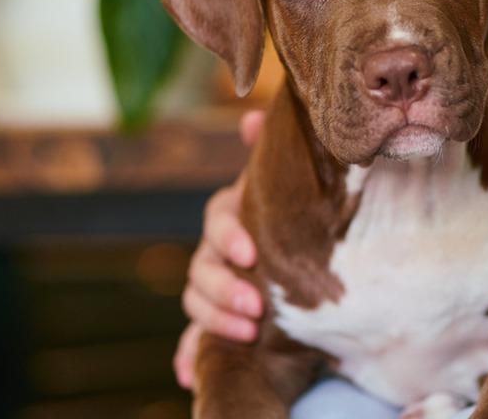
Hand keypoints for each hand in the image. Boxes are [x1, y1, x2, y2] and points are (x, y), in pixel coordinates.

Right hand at [173, 110, 266, 388]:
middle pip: (200, 267)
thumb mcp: (284, 186)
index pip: (216, 221)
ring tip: (246, 333)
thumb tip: (253, 114)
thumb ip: (268, 155)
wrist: (300, 254)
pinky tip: (189, 373)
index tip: (250, 253)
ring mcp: (210, 286)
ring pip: (194, 301)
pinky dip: (187, 355)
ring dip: (214, 320)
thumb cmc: (289, 214)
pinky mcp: (213, 320)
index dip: (228, 236)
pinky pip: (190, 340)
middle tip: (255, 306)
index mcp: (230, 216)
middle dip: (223, 288)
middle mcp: (213, 251)